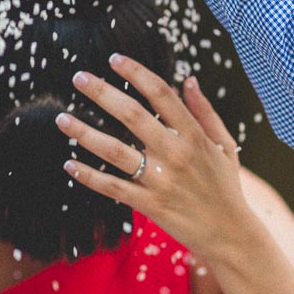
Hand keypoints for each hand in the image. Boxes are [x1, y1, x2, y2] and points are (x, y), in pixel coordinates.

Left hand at [55, 54, 250, 258]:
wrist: (231, 235)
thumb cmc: (227, 187)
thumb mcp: (225, 145)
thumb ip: (205, 112)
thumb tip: (188, 80)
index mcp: (194, 135)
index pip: (161, 94)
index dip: (136, 73)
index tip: (114, 59)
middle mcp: (176, 154)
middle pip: (132, 115)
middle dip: (102, 93)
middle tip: (78, 77)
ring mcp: (162, 180)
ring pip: (115, 151)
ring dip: (85, 133)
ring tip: (62, 119)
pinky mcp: (151, 205)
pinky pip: (113, 188)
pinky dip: (89, 177)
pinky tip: (69, 165)